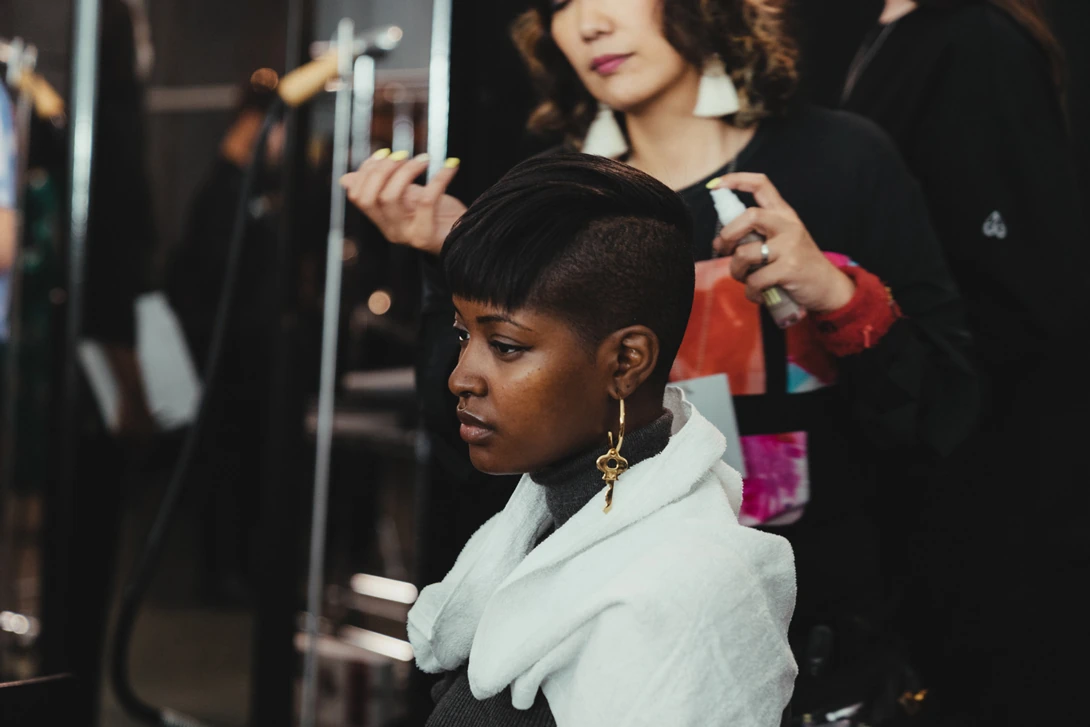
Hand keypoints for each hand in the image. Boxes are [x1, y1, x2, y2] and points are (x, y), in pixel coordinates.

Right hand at [341, 150, 465, 256]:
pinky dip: (439, 177)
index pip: (358, 196)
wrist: (468, 237)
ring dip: (406, 171)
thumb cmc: (438, 215)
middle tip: (406, 155)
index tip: (385, 153)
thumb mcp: (407, 198)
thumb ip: (383, 187)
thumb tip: (345, 179)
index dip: (366, 171)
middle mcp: (390, 230)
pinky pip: (427, 200)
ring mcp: (406, 235)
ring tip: (425, 159)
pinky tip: (451, 165)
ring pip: (391, 198)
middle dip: (384, 169)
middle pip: (371, 197)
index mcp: (382, 220)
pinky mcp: (427, 237)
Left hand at [711, 173, 854, 312]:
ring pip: (745, 254)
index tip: (715, 186)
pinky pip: (755, 280)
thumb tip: (718, 241)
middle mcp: (788, 225)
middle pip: (749, 216)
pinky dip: (750, 291)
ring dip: (736, 271)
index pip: (761, 185)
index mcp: (783, 214)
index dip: (736, 181)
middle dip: (727, 235)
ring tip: (745, 279)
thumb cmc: (797, 264)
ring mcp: (790, 246)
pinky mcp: (789, 268)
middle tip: (723, 250)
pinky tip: (758, 294)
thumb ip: (752, 236)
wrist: (828, 286)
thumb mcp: (781, 241)